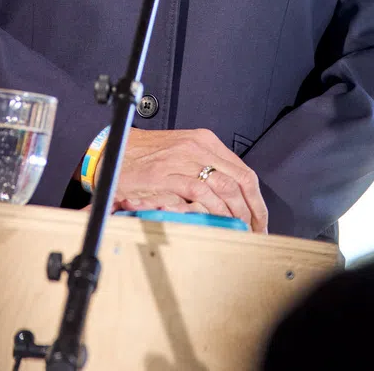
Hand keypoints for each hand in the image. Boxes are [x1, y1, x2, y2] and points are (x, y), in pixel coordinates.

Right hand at [111, 127, 267, 232]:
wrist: (114, 151)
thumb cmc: (146, 156)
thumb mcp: (182, 154)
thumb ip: (205, 169)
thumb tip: (231, 198)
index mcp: (205, 141)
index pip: (244, 171)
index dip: (256, 199)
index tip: (260, 218)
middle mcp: (199, 147)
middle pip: (242, 180)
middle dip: (254, 210)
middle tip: (257, 231)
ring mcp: (185, 160)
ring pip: (227, 187)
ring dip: (238, 214)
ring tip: (240, 232)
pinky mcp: (169, 175)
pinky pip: (203, 194)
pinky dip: (215, 211)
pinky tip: (219, 222)